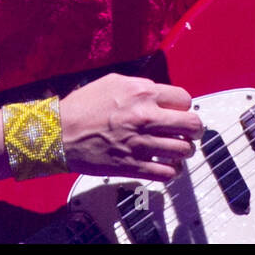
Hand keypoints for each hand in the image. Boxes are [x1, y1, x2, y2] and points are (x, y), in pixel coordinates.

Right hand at [60, 74, 203, 181]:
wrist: (59, 133)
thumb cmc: (81, 107)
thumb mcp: (113, 82)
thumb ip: (141, 86)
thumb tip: (160, 93)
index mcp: (142, 93)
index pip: (184, 100)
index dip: (184, 107)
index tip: (180, 112)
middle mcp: (145, 117)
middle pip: (192, 125)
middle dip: (195, 129)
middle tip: (192, 132)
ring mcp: (140, 142)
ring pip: (183, 150)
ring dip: (184, 151)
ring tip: (178, 149)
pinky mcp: (133, 165)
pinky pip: (166, 173)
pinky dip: (172, 171)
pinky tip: (167, 166)